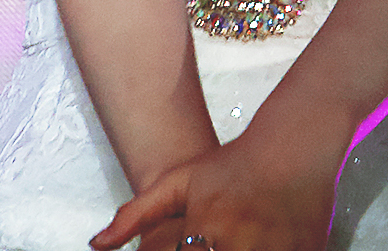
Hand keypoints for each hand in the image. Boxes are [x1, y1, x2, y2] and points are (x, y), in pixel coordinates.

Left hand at [90, 126, 339, 250]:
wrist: (292, 147)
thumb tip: (95, 245)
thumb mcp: (180, 181)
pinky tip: (261, 245)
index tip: (186, 247)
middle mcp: (238, 245)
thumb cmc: (231, 166)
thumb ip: (136, 214)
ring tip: (230, 244)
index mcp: (205, 230)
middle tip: (208, 244)